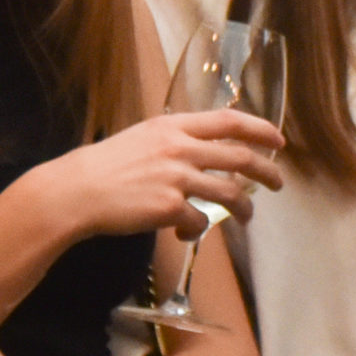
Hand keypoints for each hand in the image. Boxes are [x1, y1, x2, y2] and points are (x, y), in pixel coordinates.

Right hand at [38, 110, 284, 242]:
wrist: (77, 190)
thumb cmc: (106, 166)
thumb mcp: (142, 138)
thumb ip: (173, 140)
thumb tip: (200, 150)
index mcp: (173, 126)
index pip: (229, 121)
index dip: (260, 129)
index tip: (278, 140)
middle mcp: (180, 148)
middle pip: (241, 157)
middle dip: (267, 172)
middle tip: (277, 183)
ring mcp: (177, 178)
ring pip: (229, 193)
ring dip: (243, 209)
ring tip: (245, 218)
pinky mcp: (170, 208)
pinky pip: (200, 222)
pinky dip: (198, 231)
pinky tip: (187, 235)